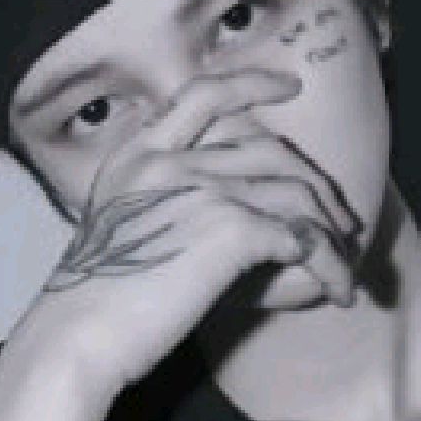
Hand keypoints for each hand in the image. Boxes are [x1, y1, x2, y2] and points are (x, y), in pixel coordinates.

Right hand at [33, 68, 359, 389]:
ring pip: (295, 194)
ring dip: (331, 231)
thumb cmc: (97, 294)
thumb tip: (240, 208)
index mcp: (140, 151)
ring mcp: (200, 188)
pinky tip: (335, 288)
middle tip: (340, 217)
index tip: (288, 85)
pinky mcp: (227, 229)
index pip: (204, 95)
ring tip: (344, 261)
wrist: (76, 336)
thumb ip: (167, 195)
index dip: (252, 83)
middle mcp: (171, 159)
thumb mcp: (122, 220)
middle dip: (315, 181)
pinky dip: (328, 264)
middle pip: (270, 149)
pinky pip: (300, 239)